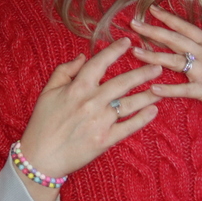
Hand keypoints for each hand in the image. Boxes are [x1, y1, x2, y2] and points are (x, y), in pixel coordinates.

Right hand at [20, 37, 161, 179]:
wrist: (40, 158)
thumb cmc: (42, 124)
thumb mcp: (47, 92)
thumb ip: (64, 71)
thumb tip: (83, 57)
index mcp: (77, 88)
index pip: (100, 63)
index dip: (115, 51)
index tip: (128, 42)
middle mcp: (92, 102)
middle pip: (122, 83)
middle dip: (142, 73)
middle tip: (158, 65)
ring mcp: (100, 122)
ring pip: (129, 104)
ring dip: (147, 95)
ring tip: (161, 89)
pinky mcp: (105, 140)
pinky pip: (128, 127)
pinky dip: (142, 119)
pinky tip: (153, 111)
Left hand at [131, 5, 201, 119]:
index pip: (186, 27)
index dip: (168, 18)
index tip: (151, 9)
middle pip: (175, 40)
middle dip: (153, 31)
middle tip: (133, 25)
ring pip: (174, 61)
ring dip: (153, 56)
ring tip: (135, 52)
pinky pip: (183, 90)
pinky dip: (168, 89)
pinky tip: (152, 87)